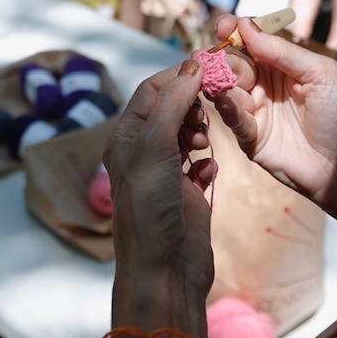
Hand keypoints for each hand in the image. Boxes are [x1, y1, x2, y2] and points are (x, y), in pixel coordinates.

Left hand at [106, 60, 214, 330]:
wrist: (164, 269)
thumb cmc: (150, 207)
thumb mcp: (155, 148)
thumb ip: (172, 105)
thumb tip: (191, 68)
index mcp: (126, 138)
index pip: (151, 91)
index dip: (178, 76)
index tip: (208, 67)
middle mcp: (142, 153)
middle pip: (170, 109)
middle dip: (192, 104)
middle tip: (206, 113)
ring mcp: (165, 174)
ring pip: (186, 134)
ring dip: (200, 130)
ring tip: (205, 142)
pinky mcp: (186, 194)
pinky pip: (200, 164)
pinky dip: (209, 160)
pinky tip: (211, 167)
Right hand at [208, 16, 336, 212]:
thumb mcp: (320, 73)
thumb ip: (283, 51)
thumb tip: (244, 26)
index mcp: (281, 64)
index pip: (250, 41)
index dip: (233, 31)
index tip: (223, 27)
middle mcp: (264, 84)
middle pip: (232, 63)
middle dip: (222, 58)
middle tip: (215, 59)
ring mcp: (255, 111)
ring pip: (226, 90)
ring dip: (220, 83)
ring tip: (220, 81)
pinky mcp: (250, 138)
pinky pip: (233, 120)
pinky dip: (227, 109)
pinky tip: (226, 102)